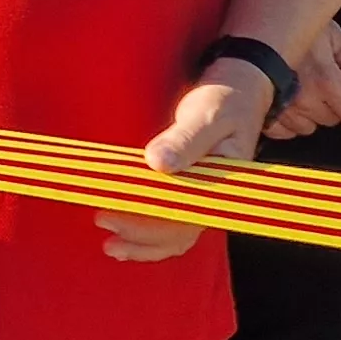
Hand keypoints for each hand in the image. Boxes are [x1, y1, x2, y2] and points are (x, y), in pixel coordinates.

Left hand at [102, 67, 270, 260]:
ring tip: (111, 245)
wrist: (239, 93)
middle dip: (139, 232)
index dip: (149, 223)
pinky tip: (127, 240)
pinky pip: (174, 224)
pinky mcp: (192, 193)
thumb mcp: (207, 114)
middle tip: (101, 218)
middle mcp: (215, 198)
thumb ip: (185, 139)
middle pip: (178, 231)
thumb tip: (158, 162)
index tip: (113, 215)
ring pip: (176, 235)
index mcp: (224, 183)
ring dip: (143, 243)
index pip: (185, 216)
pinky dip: (151, 236)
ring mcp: (203, 198)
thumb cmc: (224, 101)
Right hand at [261, 17, 340, 139]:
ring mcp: (281, 108)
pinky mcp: (263, 113)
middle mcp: (304, 99)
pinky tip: (283, 97)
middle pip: (330, 121)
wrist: (255, 21)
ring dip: (306, 113)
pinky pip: (282, 131)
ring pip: (306, 127)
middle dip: (328, 105)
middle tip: (316, 80)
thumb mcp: (337, 38)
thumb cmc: (297, 27)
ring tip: (297, 86)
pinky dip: (285, 119)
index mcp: (327, 80)